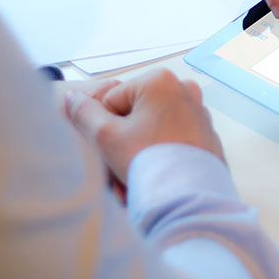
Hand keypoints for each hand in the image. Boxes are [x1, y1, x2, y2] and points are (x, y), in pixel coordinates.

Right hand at [64, 69, 223, 182]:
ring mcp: (199, 111)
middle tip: (122, 169)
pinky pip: (173, 140)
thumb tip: (72, 97)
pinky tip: (157, 177)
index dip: (106, 129)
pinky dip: (161, 155)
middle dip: (124, 143)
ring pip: (152, 130)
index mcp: (160, 80)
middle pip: (134, 116)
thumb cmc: (149, 162)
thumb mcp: (105, 136)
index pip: (112, 101)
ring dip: (140, 152)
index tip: (114, 149)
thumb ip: (84, 113)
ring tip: (138, 178)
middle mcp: (184, 89)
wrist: (191, 198)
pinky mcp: (206, 133)